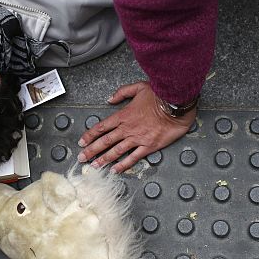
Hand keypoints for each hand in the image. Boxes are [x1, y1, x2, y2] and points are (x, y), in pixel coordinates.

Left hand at [77, 81, 194, 172]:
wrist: (176, 105)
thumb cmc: (159, 95)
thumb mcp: (138, 87)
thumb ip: (122, 92)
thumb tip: (110, 98)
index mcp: (123, 115)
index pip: (101, 127)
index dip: (90, 135)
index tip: (82, 142)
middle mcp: (127, 129)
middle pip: (105, 141)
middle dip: (91, 151)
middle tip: (82, 158)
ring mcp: (137, 139)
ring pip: (116, 151)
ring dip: (103, 159)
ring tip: (94, 166)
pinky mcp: (148, 146)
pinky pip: (133, 158)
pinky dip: (123, 165)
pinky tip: (115, 170)